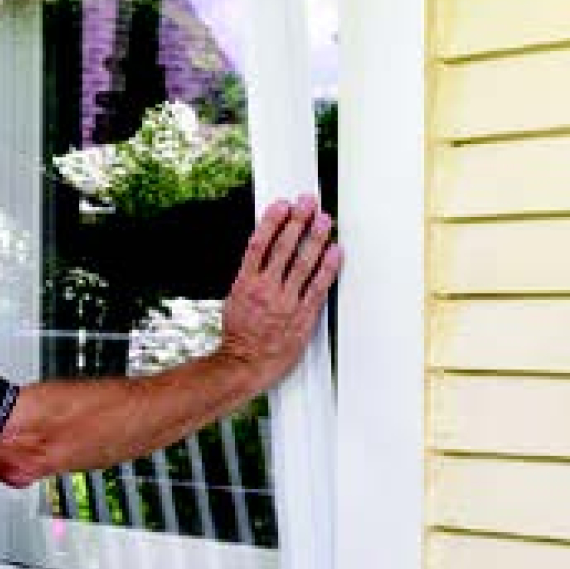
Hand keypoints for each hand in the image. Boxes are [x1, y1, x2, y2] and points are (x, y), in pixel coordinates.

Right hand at [218, 194, 340, 393]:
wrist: (244, 365)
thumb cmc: (239, 335)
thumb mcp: (234, 299)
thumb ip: (249, 276)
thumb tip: (261, 252)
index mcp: (245, 283)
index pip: (258, 244)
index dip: (271, 221)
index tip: (282, 205)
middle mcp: (265, 289)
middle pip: (283, 247)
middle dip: (297, 221)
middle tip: (308, 202)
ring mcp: (285, 302)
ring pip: (303, 263)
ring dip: (315, 238)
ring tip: (325, 220)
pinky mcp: (302, 316)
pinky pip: (318, 287)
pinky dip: (328, 268)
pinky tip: (335, 252)